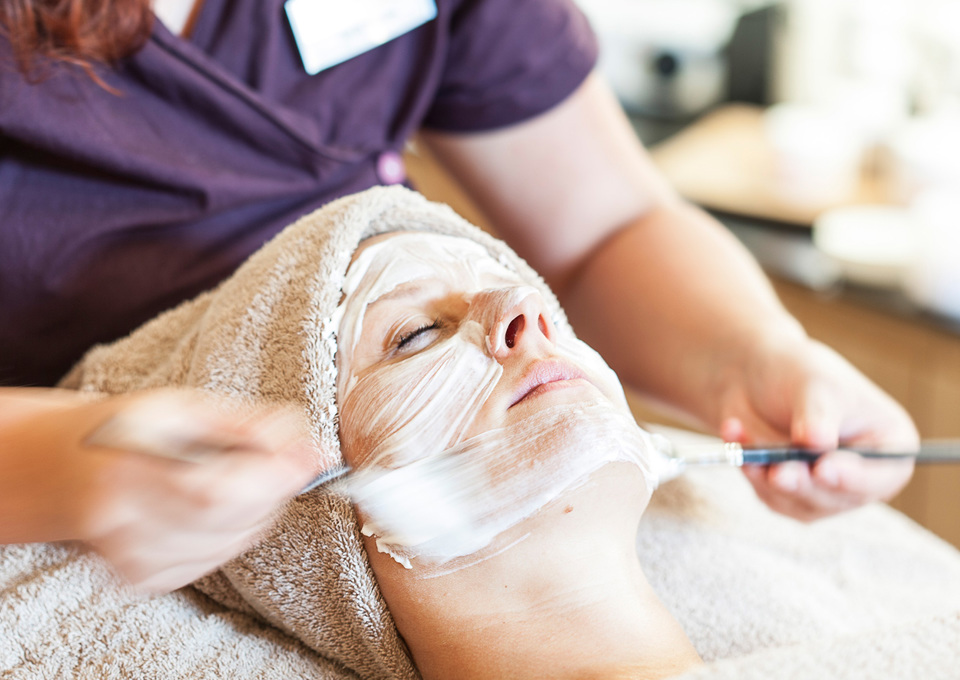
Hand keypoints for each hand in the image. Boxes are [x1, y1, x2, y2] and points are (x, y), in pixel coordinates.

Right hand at [3, 389, 318, 591]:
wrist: (60, 471)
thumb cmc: (124, 428)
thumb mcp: (183, 405)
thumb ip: (250, 426)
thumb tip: (315, 447)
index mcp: (124, 471)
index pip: (215, 492)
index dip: (274, 477)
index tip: (314, 454)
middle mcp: (122, 526)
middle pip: (231, 520)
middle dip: (273, 486)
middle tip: (278, 453)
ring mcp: (131, 561)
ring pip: (234, 542)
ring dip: (258, 507)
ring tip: (235, 471)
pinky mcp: (146, 579)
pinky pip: (220, 557)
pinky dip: (235, 528)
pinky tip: (213, 502)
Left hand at [717, 332, 916, 520]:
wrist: (757, 377)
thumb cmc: (798, 374)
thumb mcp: (815, 385)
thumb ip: (818, 416)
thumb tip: (817, 444)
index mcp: (889, 446)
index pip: (883, 475)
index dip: (854, 478)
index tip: (823, 468)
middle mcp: (862, 477)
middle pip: (837, 498)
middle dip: (802, 483)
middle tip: (777, 470)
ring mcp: (825, 492)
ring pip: (797, 502)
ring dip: (766, 474)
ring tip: (743, 436)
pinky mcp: (788, 497)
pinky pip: (767, 494)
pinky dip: (748, 468)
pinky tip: (735, 436)